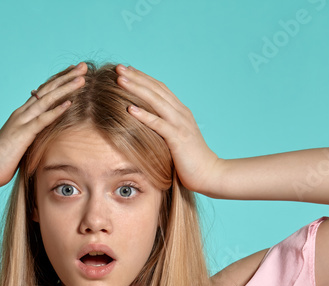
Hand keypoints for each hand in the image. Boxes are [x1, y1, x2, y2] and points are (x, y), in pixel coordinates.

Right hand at [0, 62, 86, 190]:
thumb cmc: (1, 161)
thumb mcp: (20, 145)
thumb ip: (31, 136)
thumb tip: (42, 138)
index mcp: (22, 115)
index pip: (43, 92)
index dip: (59, 81)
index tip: (74, 72)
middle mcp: (22, 114)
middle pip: (47, 90)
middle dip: (67, 77)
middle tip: (83, 66)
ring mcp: (21, 122)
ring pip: (46, 100)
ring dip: (65, 88)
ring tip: (82, 78)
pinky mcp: (22, 134)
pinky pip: (42, 120)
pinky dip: (56, 111)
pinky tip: (70, 102)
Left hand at [115, 64, 222, 196]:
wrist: (209, 174)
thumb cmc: (190, 160)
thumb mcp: (176, 139)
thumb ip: (165, 128)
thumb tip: (147, 124)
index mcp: (180, 112)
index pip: (159, 88)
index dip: (143, 78)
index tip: (126, 70)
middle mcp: (181, 113)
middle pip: (156, 89)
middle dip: (137, 77)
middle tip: (118, 68)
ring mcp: (180, 124)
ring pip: (156, 101)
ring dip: (137, 89)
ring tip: (121, 80)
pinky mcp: (178, 138)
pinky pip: (159, 124)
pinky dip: (144, 115)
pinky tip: (130, 109)